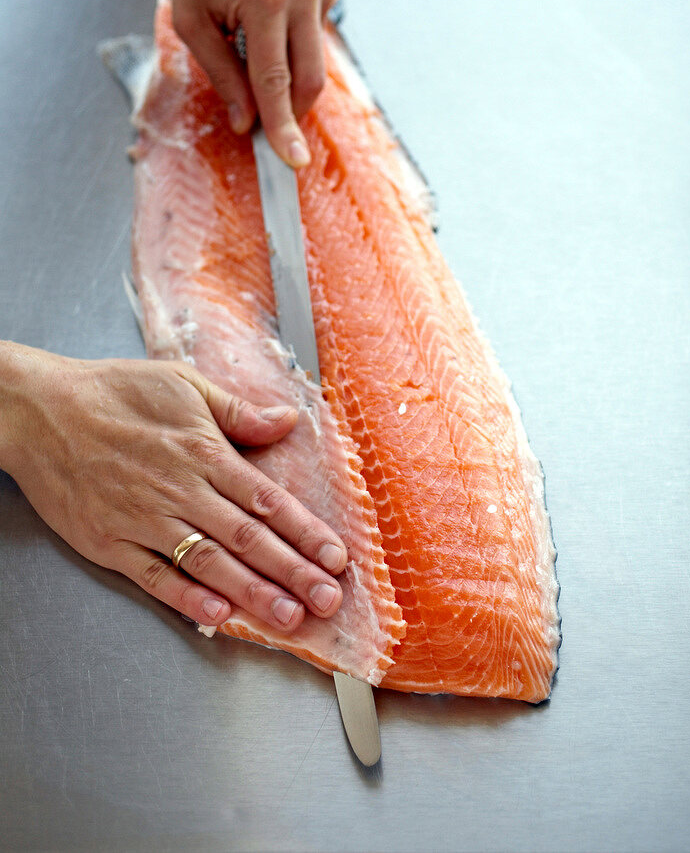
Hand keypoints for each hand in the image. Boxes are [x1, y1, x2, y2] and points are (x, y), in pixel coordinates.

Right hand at [0, 347, 346, 631]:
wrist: (41, 411)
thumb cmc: (113, 392)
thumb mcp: (183, 384)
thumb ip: (237, 411)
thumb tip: (286, 420)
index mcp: (203, 452)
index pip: (268, 499)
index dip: (306, 531)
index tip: (336, 556)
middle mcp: (181, 490)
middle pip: (248, 538)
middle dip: (294, 572)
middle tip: (328, 600)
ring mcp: (145, 520)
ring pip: (210, 563)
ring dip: (253, 594)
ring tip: (289, 618)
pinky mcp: (110, 542)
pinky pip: (155, 576)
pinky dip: (186, 598)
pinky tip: (218, 615)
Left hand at [169, 0, 336, 167]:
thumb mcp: (191, 20)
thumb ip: (222, 74)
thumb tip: (246, 121)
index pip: (275, 80)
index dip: (283, 125)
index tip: (292, 159)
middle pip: (308, 80)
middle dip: (291, 114)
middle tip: (272, 135)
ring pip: (315, 66)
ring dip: (289, 84)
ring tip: (255, 70)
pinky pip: (313, 43)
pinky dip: (293, 56)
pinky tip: (267, 36)